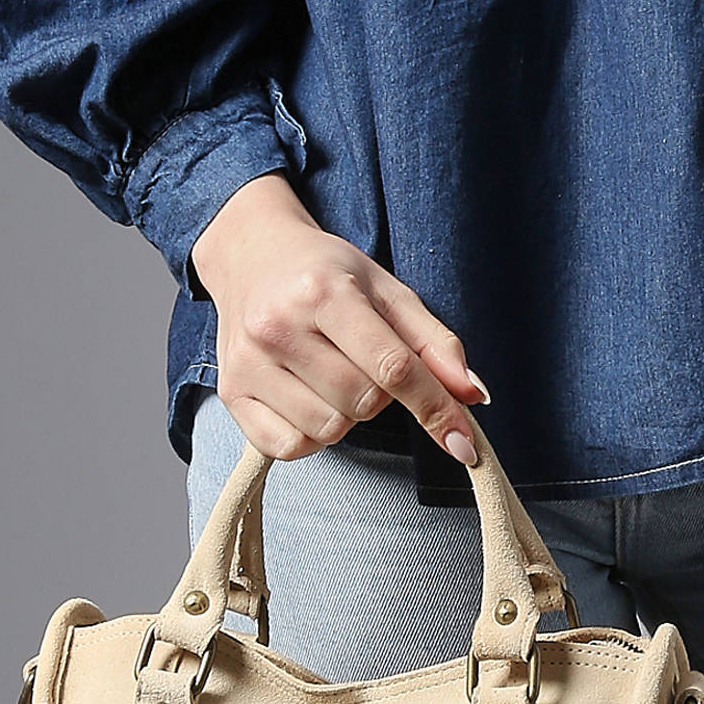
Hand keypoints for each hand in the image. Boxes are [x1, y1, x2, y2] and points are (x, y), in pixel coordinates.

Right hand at [188, 170, 488, 463]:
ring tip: (333, 373)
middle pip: (363, 403)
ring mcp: (247, 363)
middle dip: (381, 394)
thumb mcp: (388, 290)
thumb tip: (474, 395)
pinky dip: (311, 435)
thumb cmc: (326, 272)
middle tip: (363, 360)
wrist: (251, 255)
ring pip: (329, 430)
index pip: (393, 367)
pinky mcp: (230, 393)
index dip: (435, 408)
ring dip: (346, 414)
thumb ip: (435, 342)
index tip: (465, 444)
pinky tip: (309, 398)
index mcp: (323, 292)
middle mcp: (277, 327)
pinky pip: (289, 447)